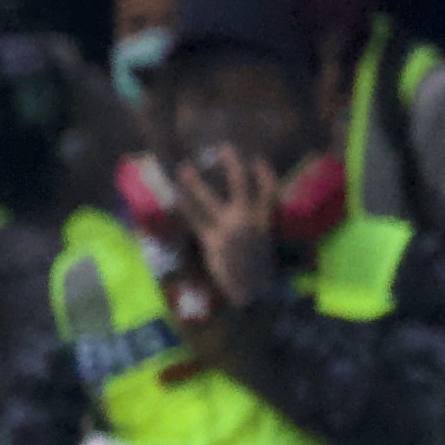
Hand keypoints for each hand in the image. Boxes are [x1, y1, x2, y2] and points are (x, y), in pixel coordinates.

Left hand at [177, 145, 282, 309]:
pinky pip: (195, 220)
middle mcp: (247, 220)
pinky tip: (176, 199)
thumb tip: (246, 216)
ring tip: (183, 168)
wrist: (253, 296)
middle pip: (239, 183)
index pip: (268, 190)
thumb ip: (257, 229)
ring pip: (208, 199)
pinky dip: (185, 209)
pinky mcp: (212, 242)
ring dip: (194, 183)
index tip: (258, 160)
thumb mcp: (264, 247)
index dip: (264, 173)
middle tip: (222, 148)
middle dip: (231, 164)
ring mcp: (228, 230)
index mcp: (263, 222)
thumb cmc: (259, 273)